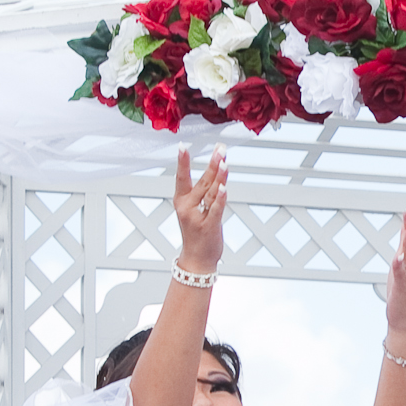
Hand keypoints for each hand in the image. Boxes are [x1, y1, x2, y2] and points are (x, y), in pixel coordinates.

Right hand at [173, 147, 227, 272]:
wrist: (197, 259)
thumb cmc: (197, 232)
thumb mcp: (195, 209)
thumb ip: (206, 190)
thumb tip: (218, 167)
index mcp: (181, 201)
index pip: (181, 177)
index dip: (182, 162)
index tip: (182, 146)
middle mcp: (187, 207)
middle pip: (202, 181)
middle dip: (212, 163)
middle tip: (220, 148)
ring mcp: (197, 217)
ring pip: (210, 192)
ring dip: (218, 176)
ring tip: (223, 161)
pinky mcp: (209, 226)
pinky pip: (215, 209)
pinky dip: (220, 198)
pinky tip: (223, 188)